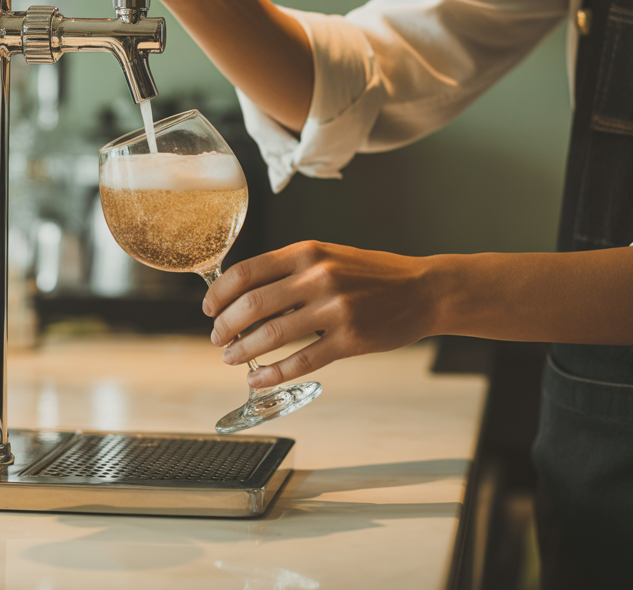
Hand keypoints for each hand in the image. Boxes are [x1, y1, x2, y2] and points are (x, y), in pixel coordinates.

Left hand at [202, 242, 442, 387]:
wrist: (423, 289)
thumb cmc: (370, 274)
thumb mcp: (327, 257)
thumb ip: (289, 272)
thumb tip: (243, 295)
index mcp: (306, 253)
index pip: (245, 272)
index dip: (218, 294)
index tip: (209, 309)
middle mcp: (317, 277)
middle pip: (251, 304)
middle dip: (225, 326)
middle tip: (217, 338)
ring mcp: (335, 309)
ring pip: (272, 334)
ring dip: (243, 351)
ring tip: (231, 359)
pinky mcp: (350, 339)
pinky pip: (302, 361)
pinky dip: (273, 373)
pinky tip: (258, 378)